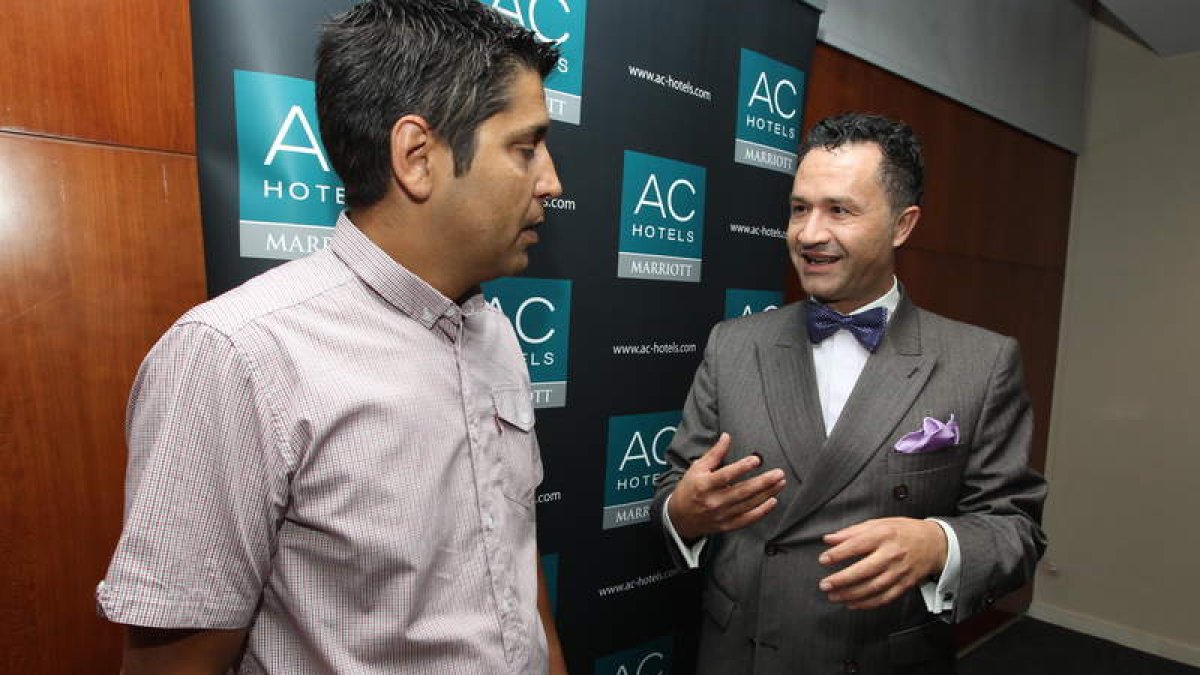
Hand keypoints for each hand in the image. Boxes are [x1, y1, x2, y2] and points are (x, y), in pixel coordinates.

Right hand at [667, 433, 785, 540]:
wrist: (680, 517)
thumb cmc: (689, 489)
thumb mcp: (697, 468)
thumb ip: (714, 453)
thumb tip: (727, 437)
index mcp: (704, 485)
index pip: (725, 476)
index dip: (741, 467)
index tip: (756, 460)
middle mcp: (713, 501)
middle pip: (742, 491)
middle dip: (763, 482)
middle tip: (778, 473)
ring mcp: (721, 515)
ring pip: (748, 504)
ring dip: (767, 493)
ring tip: (780, 482)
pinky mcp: (727, 525)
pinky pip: (747, 519)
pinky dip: (761, 511)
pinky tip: (773, 501)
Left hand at [817, 517, 946, 609]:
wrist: (935, 543)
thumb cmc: (903, 531)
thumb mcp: (879, 523)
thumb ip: (852, 532)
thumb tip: (829, 539)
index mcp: (884, 535)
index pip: (857, 545)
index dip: (838, 554)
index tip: (823, 560)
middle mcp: (892, 554)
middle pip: (864, 570)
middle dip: (842, 579)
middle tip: (825, 584)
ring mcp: (899, 571)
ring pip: (873, 588)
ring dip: (851, 595)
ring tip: (834, 596)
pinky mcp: (905, 584)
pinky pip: (884, 598)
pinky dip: (867, 603)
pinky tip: (852, 604)